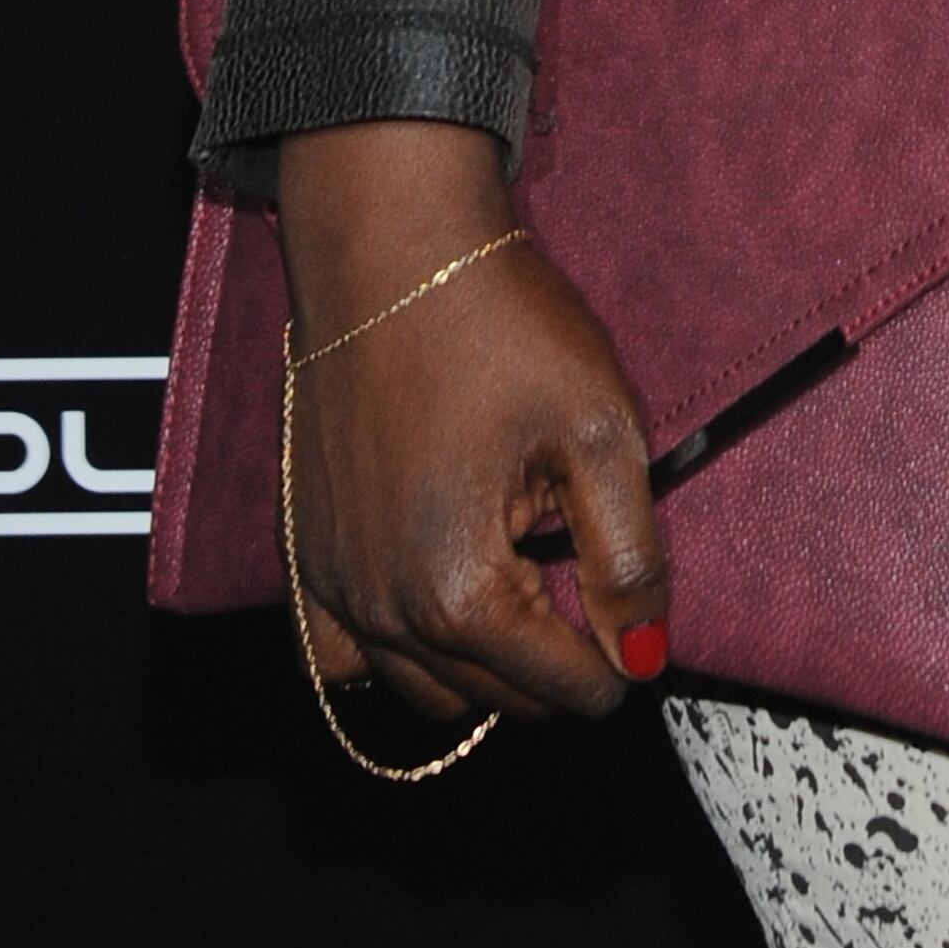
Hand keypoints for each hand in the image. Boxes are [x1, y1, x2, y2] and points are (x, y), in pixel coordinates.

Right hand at [272, 122, 668, 728]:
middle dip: (551, 667)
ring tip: (528, 598)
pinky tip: (433, 612)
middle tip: (591, 604)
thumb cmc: (504, 329)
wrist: (394, 251)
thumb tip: (644, 653)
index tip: (642, 642)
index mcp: (459, 592)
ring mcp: (332, 586)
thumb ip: (627, 558)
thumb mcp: (602, 434)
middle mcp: (382, 609)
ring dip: (480, 670)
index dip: (616, 668)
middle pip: (491, 696)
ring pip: (419, 689)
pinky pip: (338, 659)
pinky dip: (390, 658)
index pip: (558, 684)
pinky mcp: (304, 553)